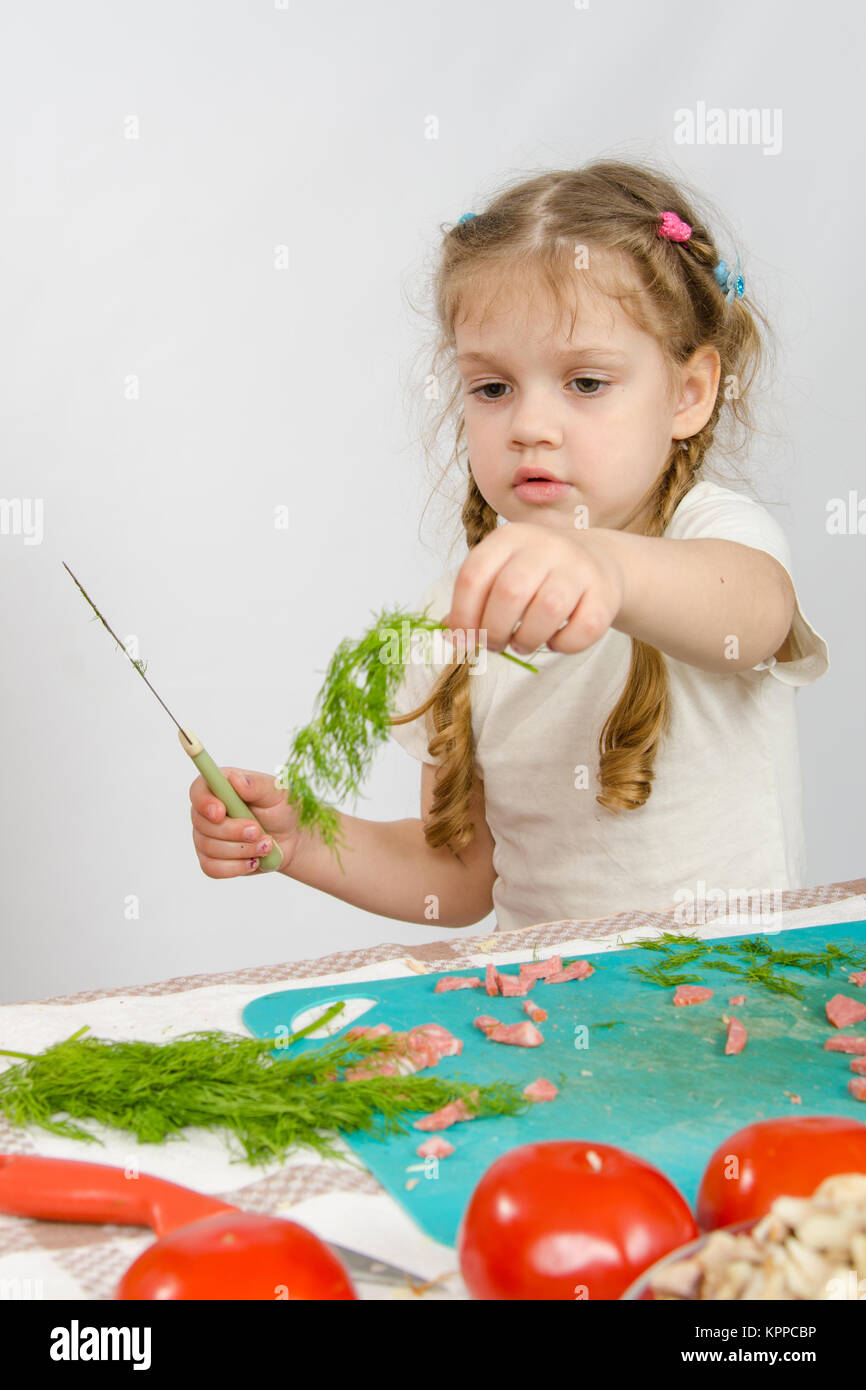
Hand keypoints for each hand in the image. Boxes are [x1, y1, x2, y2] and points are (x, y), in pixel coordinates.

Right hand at [189, 767, 302, 877]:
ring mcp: (206, 837)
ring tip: (266, 845)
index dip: (204, 802)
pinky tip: (254, 861)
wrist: (290, 839)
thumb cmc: (281, 810)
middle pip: (202, 823)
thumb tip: (236, 780)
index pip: (198, 791)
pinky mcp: (211, 860)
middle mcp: (207, 811)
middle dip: (232, 831)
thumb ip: (258, 785)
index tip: (220, 812)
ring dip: (241, 849)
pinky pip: (212, 868)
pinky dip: (236, 867)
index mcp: (219, 787)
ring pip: (209, 848)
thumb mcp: (277, 793)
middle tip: (258, 831)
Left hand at [441, 522, 625, 655]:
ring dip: (527, 640)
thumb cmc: (537, 574)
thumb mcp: (501, 574)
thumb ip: (473, 601)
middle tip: (496, 644)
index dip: (463, 615)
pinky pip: (581, 629)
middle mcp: (545, 545)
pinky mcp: (605, 592)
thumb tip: (450, 636)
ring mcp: (579, 566)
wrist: (596, 562)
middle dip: (494, 631)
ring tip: (523, 643)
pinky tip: (555, 640)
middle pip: (509, 593)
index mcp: (509, 538)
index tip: (464, 639)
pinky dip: (562, 645)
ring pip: (548, 610)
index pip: (473, 576)